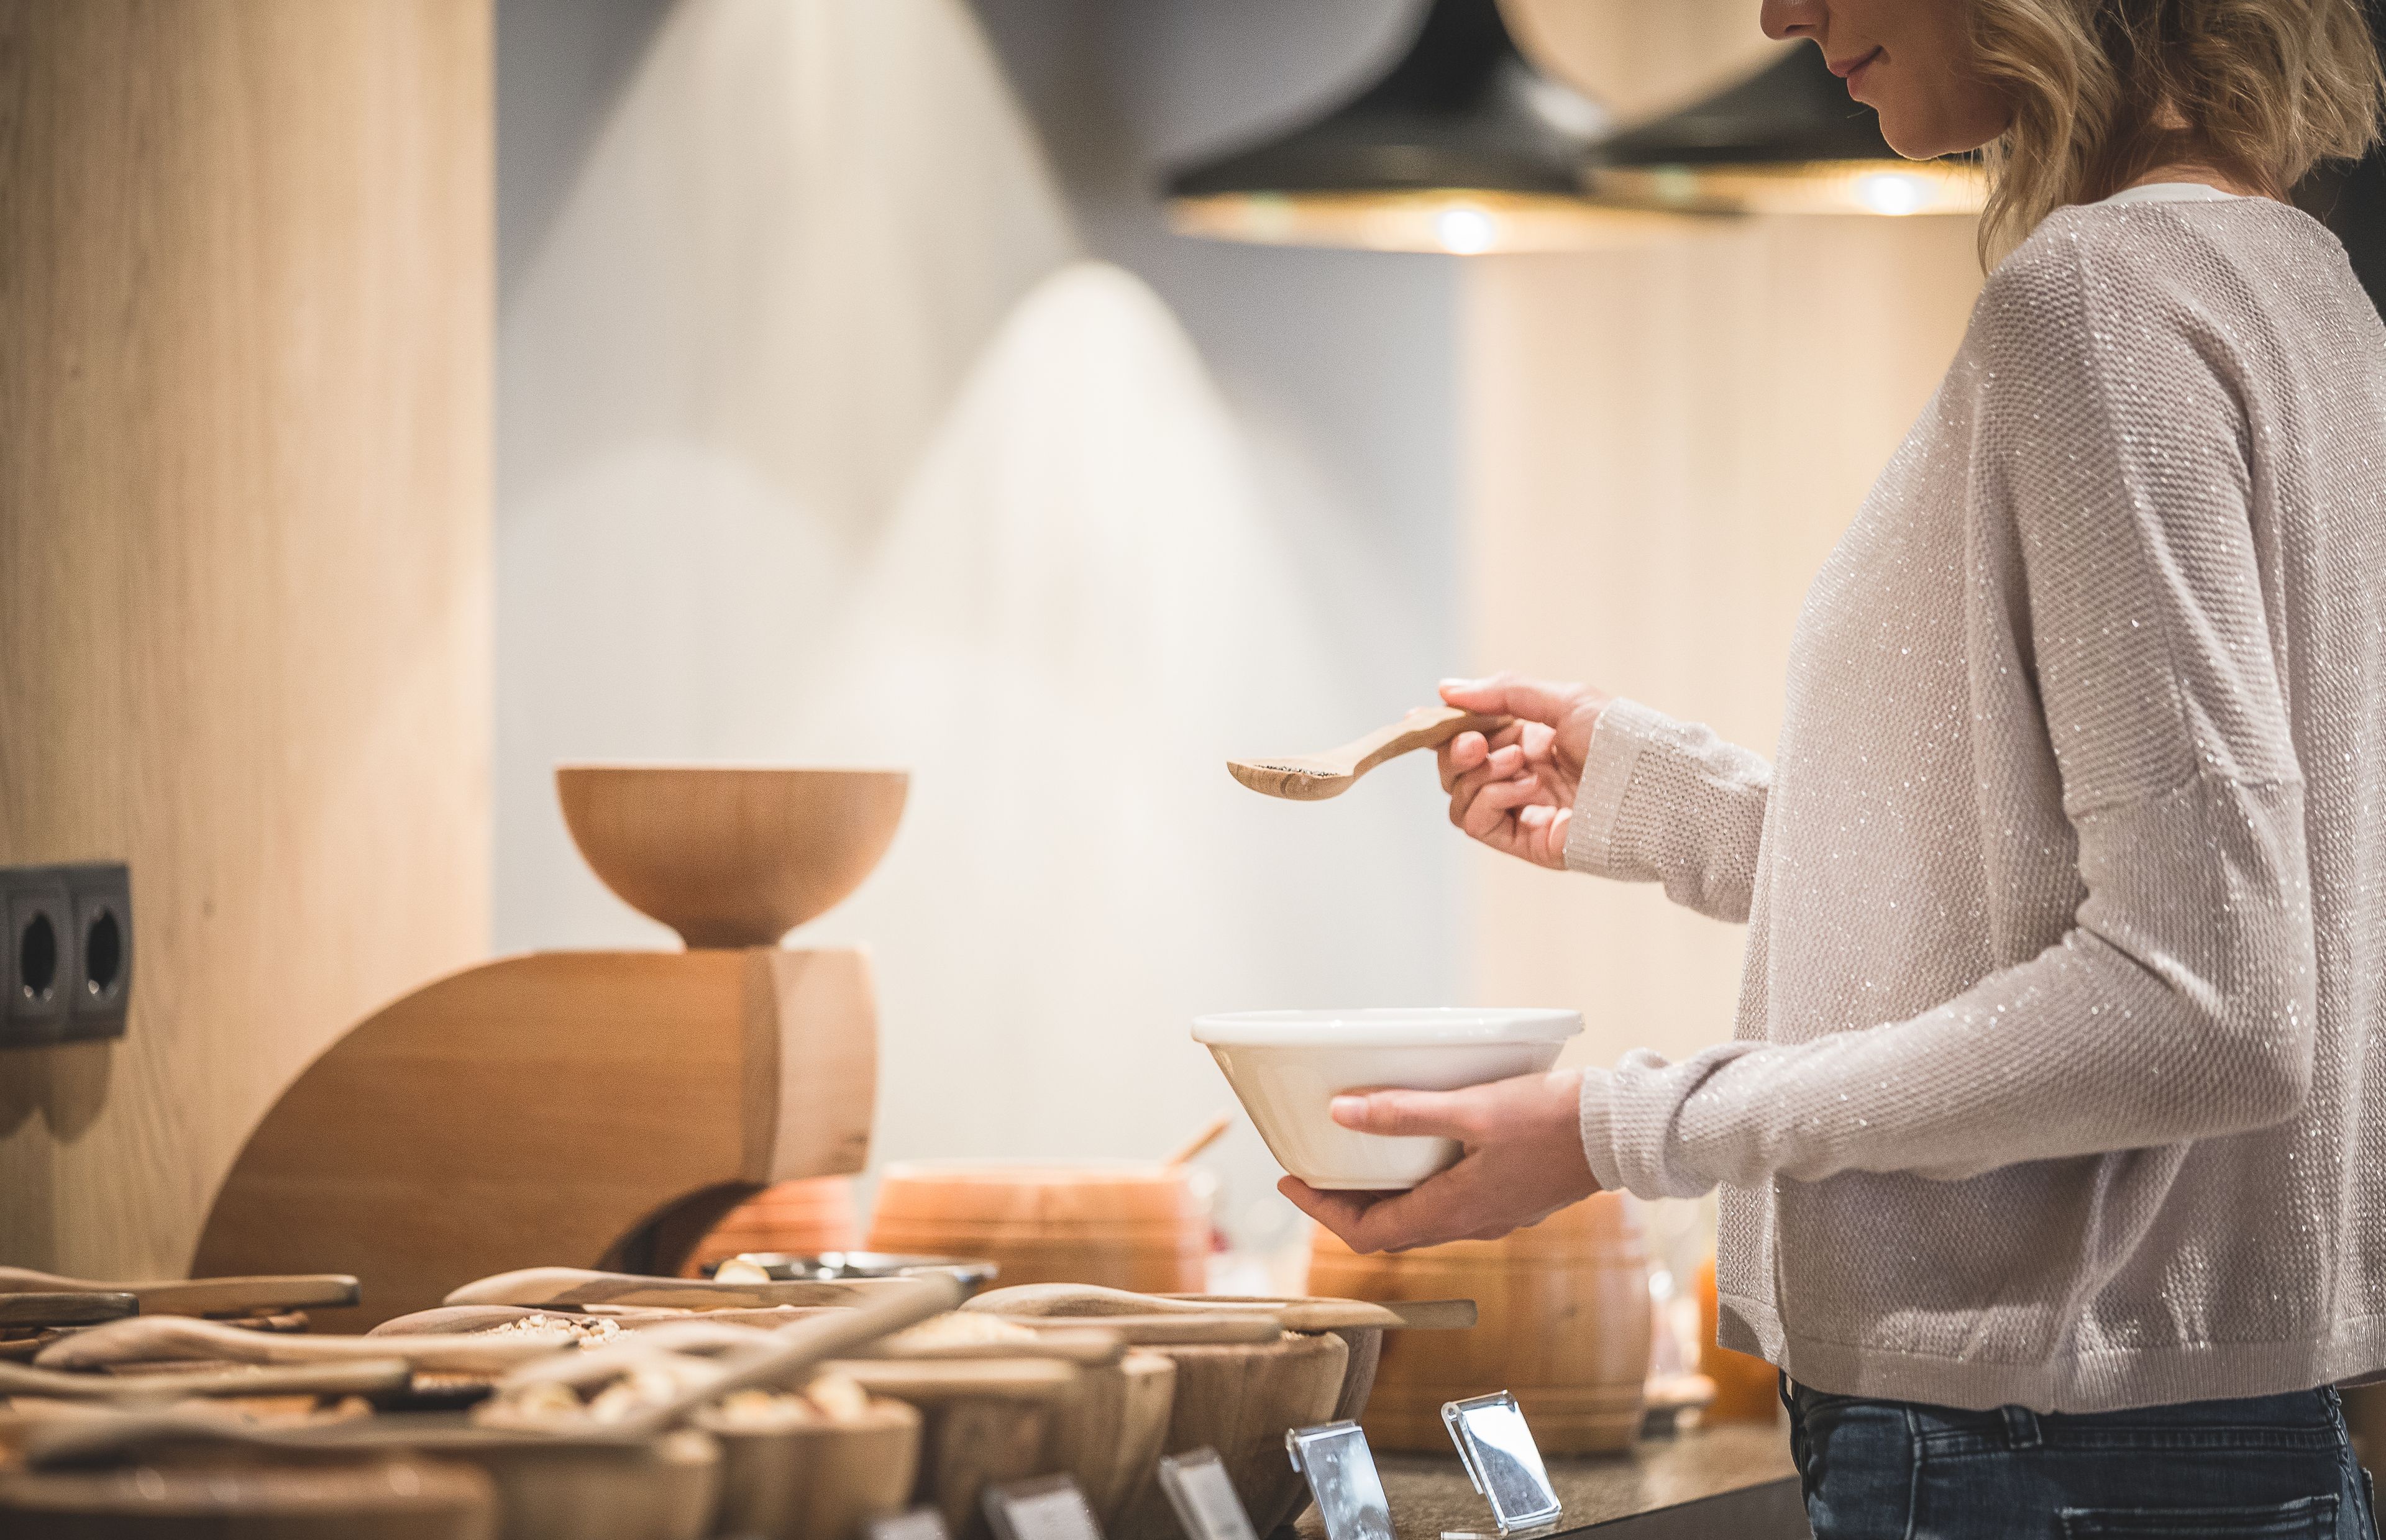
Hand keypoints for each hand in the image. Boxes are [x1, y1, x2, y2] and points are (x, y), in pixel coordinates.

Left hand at [1278, 1070, 1600, 1252]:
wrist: (1625, 1132)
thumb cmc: (1554, 1120)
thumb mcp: (1472, 1110)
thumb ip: (1405, 1114)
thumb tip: (1342, 1113)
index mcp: (1453, 1211)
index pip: (1367, 1234)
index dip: (1321, 1214)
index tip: (1291, 1182)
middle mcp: (1470, 1223)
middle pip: (1390, 1229)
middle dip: (1347, 1204)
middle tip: (1316, 1168)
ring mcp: (1494, 1214)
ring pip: (1422, 1216)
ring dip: (1384, 1194)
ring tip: (1358, 1156)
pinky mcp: (1513, 1197)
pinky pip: (1451, 1202)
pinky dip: (1420, 1184)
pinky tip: (1419, 1149)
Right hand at [1436, 675, 1609, 869]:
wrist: (1653, 786)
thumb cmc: (1620, 740)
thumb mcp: (1562, 699)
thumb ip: (1503, 692)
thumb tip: (1446, 689)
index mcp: (1529, 741)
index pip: (1468, 738)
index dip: (1441, 730)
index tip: (1417, 719)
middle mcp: (1521, 776)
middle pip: (1454, 770)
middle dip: (1455, 751)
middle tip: (1475, 743)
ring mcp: (1521, 811)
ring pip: (1459, 797)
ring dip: (1478, 775)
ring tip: (1518, 762)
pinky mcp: (1525, 841)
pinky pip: (1477, 823)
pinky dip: (1489, 799)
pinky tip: (1524, 787)